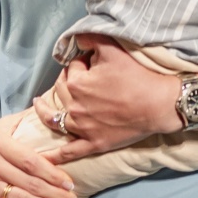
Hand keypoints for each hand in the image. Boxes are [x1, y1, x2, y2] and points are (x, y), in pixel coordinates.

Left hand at [33, 34, 180, 163]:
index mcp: (77, 84)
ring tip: (39, 106)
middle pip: (62, 90)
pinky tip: (43, 158)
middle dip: (66, 80)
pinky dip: (54, 155)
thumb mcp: (112, 49)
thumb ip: (90, 39)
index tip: (93, 61)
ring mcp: (83, 128)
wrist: (159, 104)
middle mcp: (75, 107)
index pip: (72, 68)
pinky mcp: (94, 143)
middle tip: (76, 76)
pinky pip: (69, 152)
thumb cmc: (137, 76)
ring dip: (45, 112)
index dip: (82, 62)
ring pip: (56, 119)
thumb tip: (76, 39)